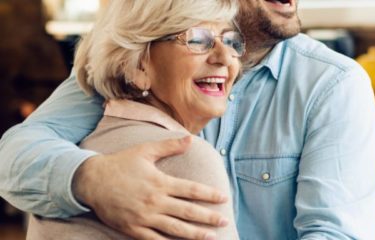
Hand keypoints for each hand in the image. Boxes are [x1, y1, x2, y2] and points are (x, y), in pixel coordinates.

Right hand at [73, 136, 228, 239]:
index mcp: (160, 182)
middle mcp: (155, 201)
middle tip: (225, 220)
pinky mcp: (133, 229)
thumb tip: (190, 139)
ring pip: (175, 229)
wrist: (92, 180)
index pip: (191, 190)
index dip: (209, 194)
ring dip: (196, 234)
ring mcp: (144, 217)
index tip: (223, 197)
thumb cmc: (121, 163)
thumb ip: (169, 146)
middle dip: (209, 217)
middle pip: (188, 211)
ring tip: (212, 237)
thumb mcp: (145, 151)